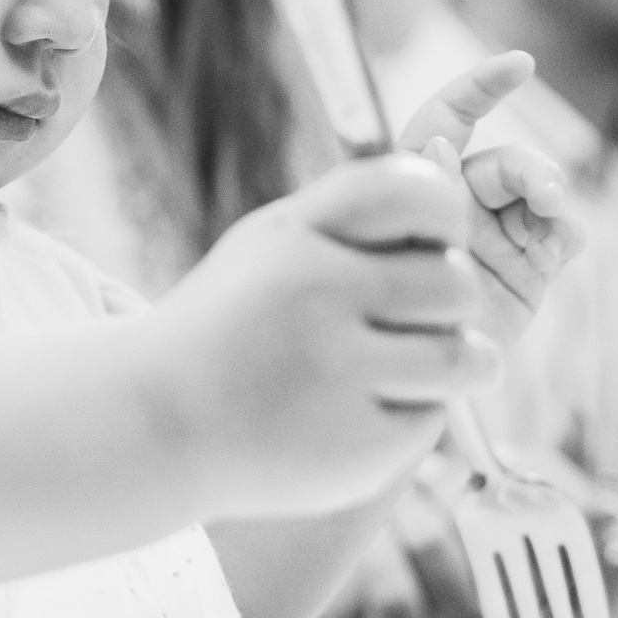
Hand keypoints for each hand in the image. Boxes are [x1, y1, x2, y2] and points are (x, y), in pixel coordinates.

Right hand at [153, 154, 495, 520]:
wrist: (154, 424)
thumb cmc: (233, 325)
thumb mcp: (272, 245)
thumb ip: (353, 211)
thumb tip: (449, 171)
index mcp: (295, 236)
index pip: (416, 194)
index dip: (446, 213)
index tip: (434, 239)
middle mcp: (316, 296)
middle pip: (455, 283)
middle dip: (447, 301)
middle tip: (412, 318)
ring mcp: (338, 375)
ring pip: (463, 356)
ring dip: (456, 360)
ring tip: (417, 365)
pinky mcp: (358, 446)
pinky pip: (433, 417)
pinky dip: (412, 415)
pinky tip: (365, 413)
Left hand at [395, 51, 578, 347]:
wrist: (402, 377)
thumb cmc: (381, 306)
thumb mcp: (391, 247)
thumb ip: (420, 195)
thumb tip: (439, 140)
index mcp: (420, 179)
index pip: (449, 116)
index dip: (481, 86)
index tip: (521, 66)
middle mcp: (462, 197)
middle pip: (506, 163)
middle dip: (532, 171)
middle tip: (546, 198)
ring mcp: (500, 230)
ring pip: (540, 193)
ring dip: (553, 200)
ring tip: (553, 226)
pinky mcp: (532, 264)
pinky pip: (560, 233)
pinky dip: (564, 233)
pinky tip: (555, 249)